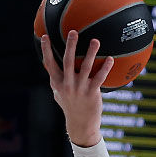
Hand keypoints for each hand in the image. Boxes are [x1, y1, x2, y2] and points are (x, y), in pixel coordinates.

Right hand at [38, 29, 113, 146]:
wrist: (80, 124)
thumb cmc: (69, 105)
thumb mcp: (58, 93)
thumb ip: (56, 79)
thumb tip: (50, 65)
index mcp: (57, 83)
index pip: (49, 64)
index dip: (46, 50)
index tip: (45, 36)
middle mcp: (67, 84)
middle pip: (68, 61)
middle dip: (70, 45)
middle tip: (73, 32)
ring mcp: (80, 89)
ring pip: (86, 67)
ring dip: (91, 53)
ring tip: (95, 41)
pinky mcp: (92, 93)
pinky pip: (100, 77)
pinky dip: (105, 67)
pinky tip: (110, 59)